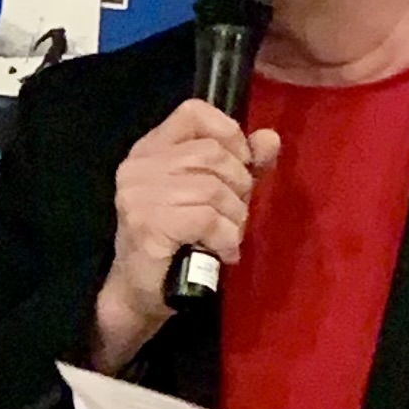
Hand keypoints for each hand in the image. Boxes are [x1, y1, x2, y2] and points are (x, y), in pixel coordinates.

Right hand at [92, 98, 281, 369]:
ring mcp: (139, 196)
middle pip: (212, 153)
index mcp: (149, 150)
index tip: (239, 165)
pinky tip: (223, 251)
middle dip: (239, 185)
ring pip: (213, 187)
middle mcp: (138, 167)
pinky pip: (207, 218)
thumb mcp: (213, 195)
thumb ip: (241, 164)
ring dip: (234, 217)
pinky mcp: (148, 226)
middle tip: (235, 215)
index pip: (193, 113)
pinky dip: (225, 237)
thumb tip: (270, 139)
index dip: (228, 133)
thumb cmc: (176, 242)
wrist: (138, 295)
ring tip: (228, 237)